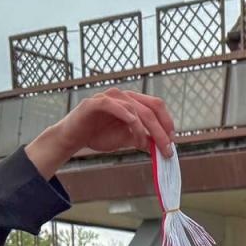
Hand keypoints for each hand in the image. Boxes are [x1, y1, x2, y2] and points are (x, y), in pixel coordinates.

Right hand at [26, 89, 175, 178]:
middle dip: (161, 130)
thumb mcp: (126, 139)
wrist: (74, 138)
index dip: (167, 122)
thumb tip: (161, 147)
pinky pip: (114, 105)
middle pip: (150, 109)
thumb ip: (143, 139)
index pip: (156, 106)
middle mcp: (123, 96)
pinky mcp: (95, 103)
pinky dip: (126, 116)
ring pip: (135, 109)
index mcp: (132, 102)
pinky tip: (134, 128)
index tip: (172, 141)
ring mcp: (109, 98)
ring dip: (144, 129)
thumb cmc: (99, 135)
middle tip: (166, 149)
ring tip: (144, 145)